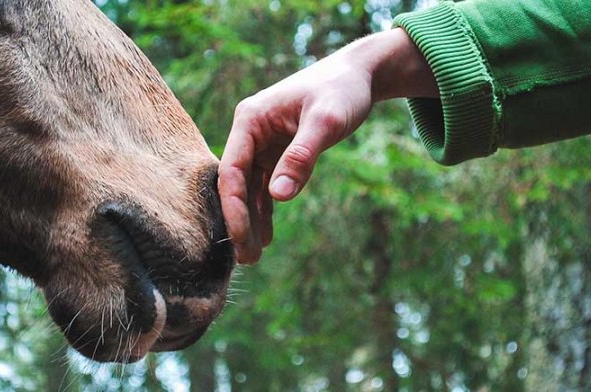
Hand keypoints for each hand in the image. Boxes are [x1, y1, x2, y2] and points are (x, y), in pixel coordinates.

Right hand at [218, 28, 436, 263]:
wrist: (359, 75)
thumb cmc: (341, 91)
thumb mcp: (326, 122)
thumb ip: (301, 157)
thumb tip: (278, 197)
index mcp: (250, 120)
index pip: (231, 170)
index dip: (234, 206)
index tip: (241, 237)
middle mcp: (250, 132)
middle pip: (236, 184)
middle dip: (239, 221)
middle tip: (247, 260)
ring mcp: (262, 143)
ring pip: (250, 189)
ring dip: (251, 221)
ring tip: (253, 257)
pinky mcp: (278, 152)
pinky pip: (266, 186)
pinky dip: (267, 209)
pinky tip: (267, 236)